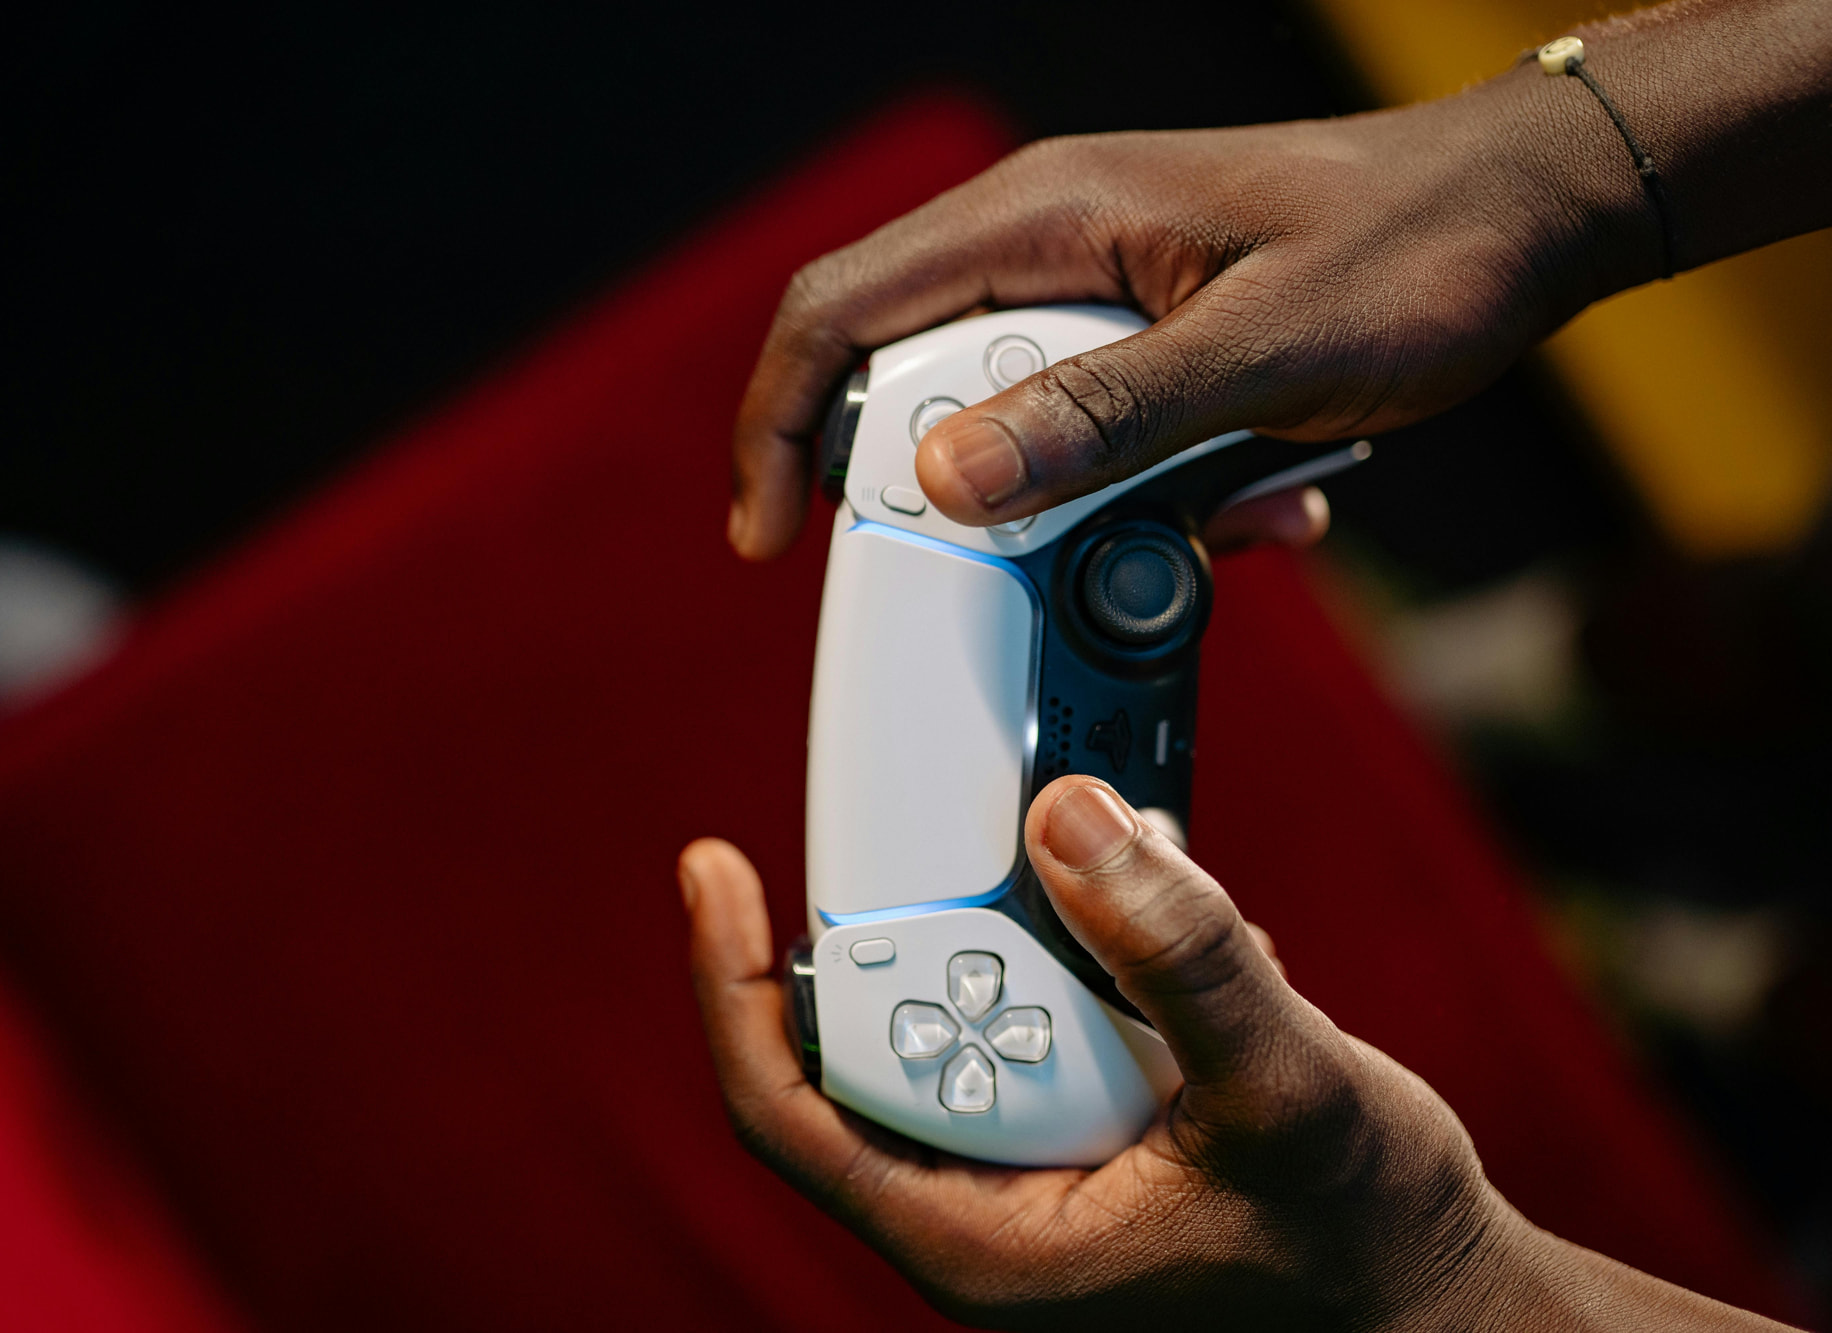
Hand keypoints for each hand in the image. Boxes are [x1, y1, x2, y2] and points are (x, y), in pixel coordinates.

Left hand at [680, 778, 1794, 1328]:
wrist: (1447, 1307)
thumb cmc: (1368, 1249)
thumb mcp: (1288, 1094)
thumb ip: (1182, 957)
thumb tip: (1070, 815)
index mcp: (981, 1239)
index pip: (793, 1111)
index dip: (734, 988)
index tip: (714, 864)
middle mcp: (990, 1201)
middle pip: (875, 1031)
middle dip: (913, 913)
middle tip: (960, 811)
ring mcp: (1042, 1160)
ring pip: (967, 1005)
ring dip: (1015, 914)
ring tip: (1087, 844)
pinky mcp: (1095, 1119)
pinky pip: (1047, 1005)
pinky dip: (1083, 937)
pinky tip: (1155, 898)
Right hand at [728, 73, 1646, 561]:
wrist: (1530, 216)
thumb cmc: (1414, 251)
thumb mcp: (1258, 351)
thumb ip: (1100, 414)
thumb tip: (944, 479)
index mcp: (1043, 214)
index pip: (843, 308)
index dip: (782, 423)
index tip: (769, 536)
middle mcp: (1047, 242)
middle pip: (906, 380)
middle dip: (949, 496)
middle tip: (1009, 571)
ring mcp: (1095, 291)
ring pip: (1006, 426)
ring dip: (1077, 509)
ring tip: (1207, 516)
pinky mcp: (1141, 340)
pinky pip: (1090, 436)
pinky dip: (1145, 496)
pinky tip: (1248, 501)